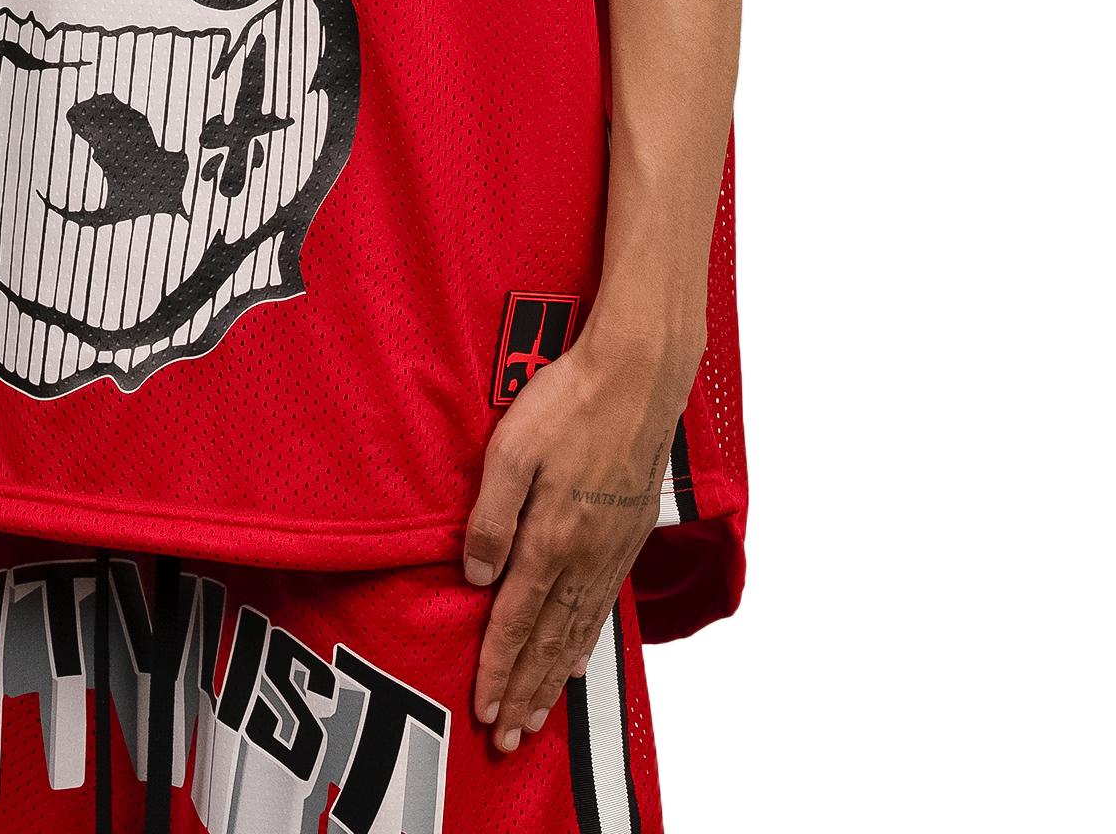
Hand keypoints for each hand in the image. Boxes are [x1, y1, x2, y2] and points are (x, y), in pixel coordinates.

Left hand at [464, 324, 697, 752]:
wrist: (639, 375)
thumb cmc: (571, 402)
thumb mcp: (509, 450)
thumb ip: (490, 518)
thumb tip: (477, 578)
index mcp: (551, 538)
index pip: (515, 620)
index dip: (497, 669)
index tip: (484, 708)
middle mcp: (584, 555)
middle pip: (549, 641)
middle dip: (526, 693)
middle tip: (509, 739)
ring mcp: (611, 548)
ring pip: (579, 630)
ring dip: (555, 679)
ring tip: (540, 716)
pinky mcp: (629, 533)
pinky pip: (604, 605)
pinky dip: (588, 641)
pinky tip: (580, 657)